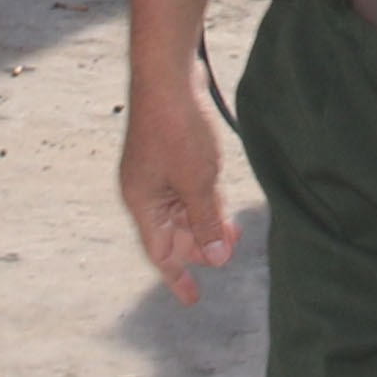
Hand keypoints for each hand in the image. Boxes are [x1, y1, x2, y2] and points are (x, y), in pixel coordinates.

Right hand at [117, 84, 234, 305]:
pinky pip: (185, 188)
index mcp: (142, 203)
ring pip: (181, 210)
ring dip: (205, 222)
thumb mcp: (197, 182)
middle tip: (230, 254)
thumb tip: (216, 258)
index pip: (160, 253)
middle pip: (171, 233)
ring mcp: (155, 172)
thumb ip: (205, 221)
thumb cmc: (179, 129)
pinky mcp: (169, 154)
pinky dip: (203, 199)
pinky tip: (220, 200)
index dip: (178, 277)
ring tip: (234, 231)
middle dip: (198, 246)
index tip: (194, 300)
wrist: (168, 76)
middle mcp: (144, 192)